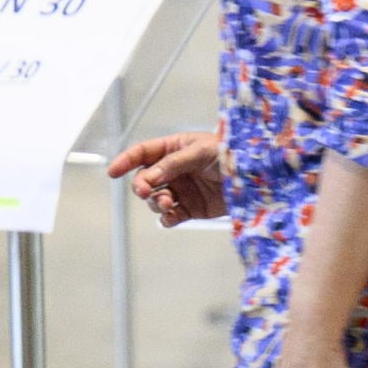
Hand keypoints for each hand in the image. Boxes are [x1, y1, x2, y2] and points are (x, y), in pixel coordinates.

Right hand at [106, 129, 228, 225]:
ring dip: (156, 202)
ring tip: (167, 202)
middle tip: (147, 191)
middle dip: (142, 186)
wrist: (254, 177)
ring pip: (155, 200)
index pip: (142, 153)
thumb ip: (173, 164)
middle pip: (145, 180)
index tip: (113, 171)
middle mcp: (174, 170)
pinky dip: (167, 218)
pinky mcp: (191, 209)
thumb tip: (149, 177)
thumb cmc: (230, 153)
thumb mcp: (200, 151)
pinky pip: (171, 216)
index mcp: (173, 149)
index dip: (126, 161)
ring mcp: (182, 190)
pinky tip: (171, 216)